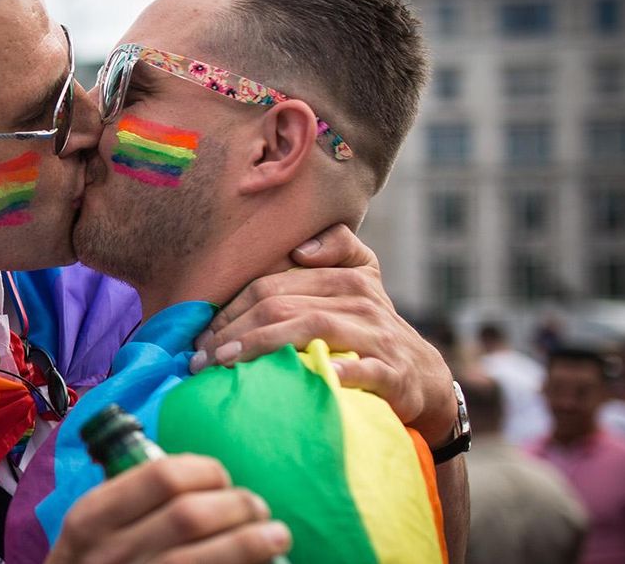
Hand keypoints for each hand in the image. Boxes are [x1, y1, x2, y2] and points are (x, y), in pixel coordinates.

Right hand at [45, 454, 290, 563]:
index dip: (205, 471)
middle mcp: (112, 554)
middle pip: (191, 514)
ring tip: (277, 536)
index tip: (221, 478)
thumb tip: (200, 476)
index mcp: (92, 518)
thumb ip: (129, 502)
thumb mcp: (90, 531)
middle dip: (238, 506)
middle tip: (257, 508)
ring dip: (253, 543)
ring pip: (208, 557)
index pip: (162, 476)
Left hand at [190, 224, 456, 445]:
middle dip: (233, 331)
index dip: (229, 308)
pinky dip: (337, 371)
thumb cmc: (372, 329)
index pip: (271, 285)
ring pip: (312, 328)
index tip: (200, 337)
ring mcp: (377, 335)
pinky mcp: (393, 372)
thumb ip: (335, 249)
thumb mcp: (360, 280)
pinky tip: (312, 377)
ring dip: (263, 346)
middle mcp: (360, 299)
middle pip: (282, 304)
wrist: (425, 378)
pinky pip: (363, 369)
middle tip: (201, 358)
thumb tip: (301, 247)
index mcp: (345, 276)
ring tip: (227, 365)